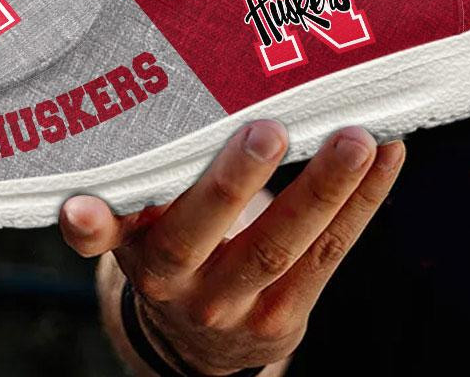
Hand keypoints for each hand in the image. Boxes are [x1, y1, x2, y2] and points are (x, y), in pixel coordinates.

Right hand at [59, 120, 405, 375]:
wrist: (198, 342)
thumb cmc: (169, 248)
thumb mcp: (136, 229)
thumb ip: (125, 200)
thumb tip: (102, 164)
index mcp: (138, 251)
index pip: (109, 236)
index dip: (94, 225)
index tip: (82, 204)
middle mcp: (181, 282)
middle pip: (205, 231)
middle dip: (237, 181)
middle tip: (268, 128)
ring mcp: (238, 303)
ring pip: (285, 245)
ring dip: (326, 188)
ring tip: (357, 137)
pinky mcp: (287, 315)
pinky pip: (331, 254)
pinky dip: (364, 202)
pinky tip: (388, 155)